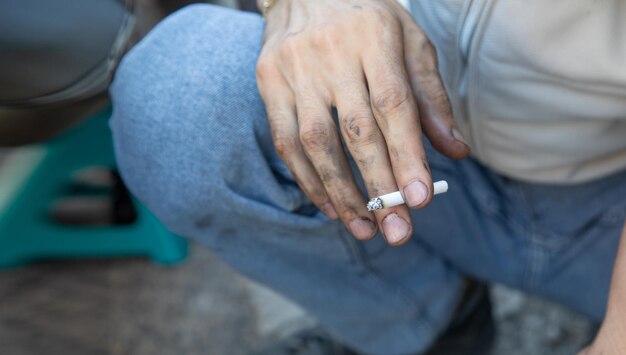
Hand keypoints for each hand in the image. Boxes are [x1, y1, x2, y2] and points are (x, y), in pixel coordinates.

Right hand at [256, 0, 469, 244]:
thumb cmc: (367, 18)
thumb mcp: (410, 42)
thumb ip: (431, 96)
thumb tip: (454, 152)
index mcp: (374, 38)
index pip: (393, 105)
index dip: (407, 155)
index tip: (420, 199)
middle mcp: (331, 53)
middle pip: (356, 131)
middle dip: (379, 187)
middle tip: (397, 231)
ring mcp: (294, 68)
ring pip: (315, 143)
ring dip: (341, 193)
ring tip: (365, 228)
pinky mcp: (268, 82)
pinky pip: (285, 141)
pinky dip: (308, 179)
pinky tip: (330, 206)